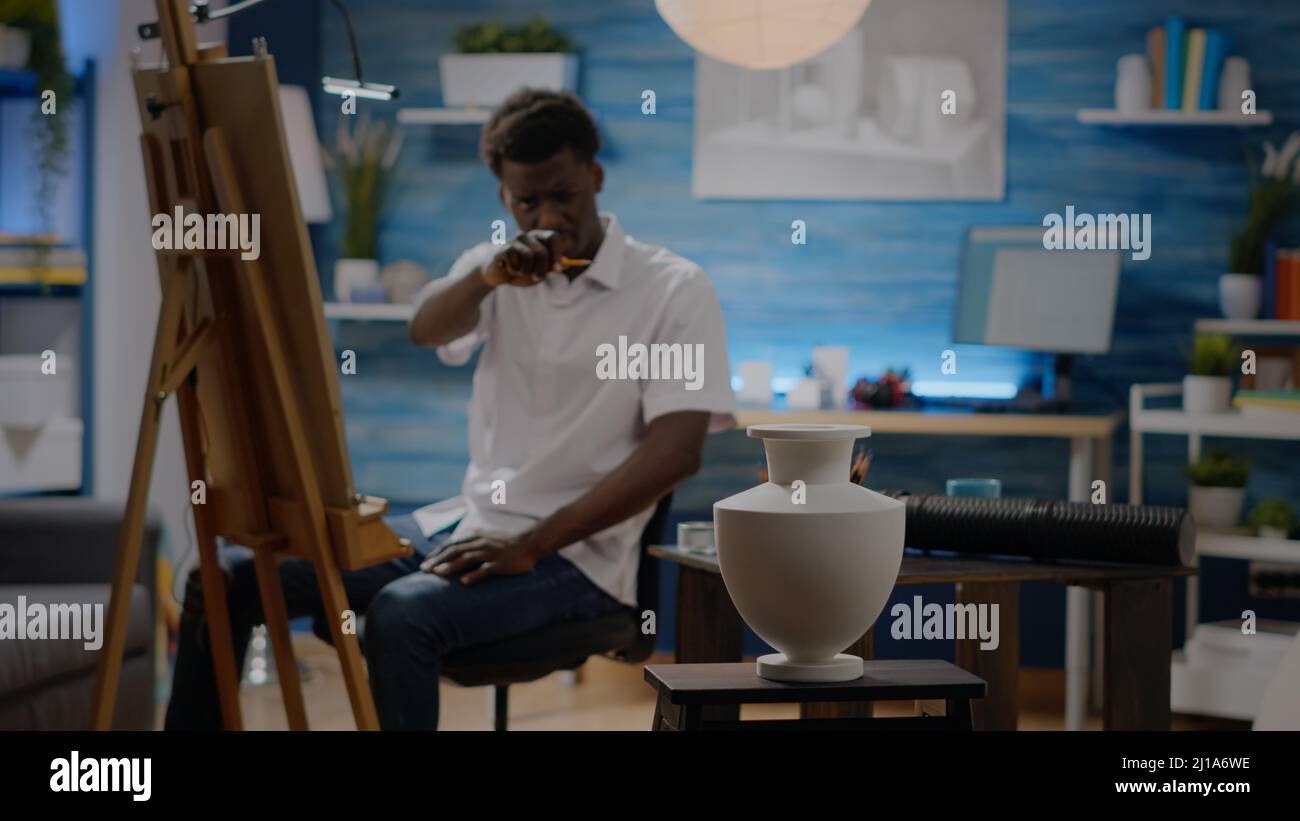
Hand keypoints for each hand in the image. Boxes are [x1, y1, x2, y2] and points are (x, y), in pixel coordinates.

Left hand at [419, 532, 545, 583]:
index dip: (437, 553)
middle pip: (455, 551)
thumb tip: (456, 550)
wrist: (530, 542)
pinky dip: (473, 575)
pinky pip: (485, 569)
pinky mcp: (500, 564)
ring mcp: (490, 554)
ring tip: (437, 574)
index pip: (451, 544)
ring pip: (467, 559)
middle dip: (437, 560)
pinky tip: (463, 582)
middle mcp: (480, 544)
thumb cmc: (507, 543)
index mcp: (476, 538)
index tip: (425, 562)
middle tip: (424, 570)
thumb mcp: (487, 538)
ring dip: (451, 566)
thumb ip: (472, 543)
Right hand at [481, 230, 561, 287]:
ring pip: (528, 257)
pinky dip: (514, 270)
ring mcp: (513, 240)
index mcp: (538, 237)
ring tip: (519, 271)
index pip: (552, 237)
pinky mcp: (503, 248)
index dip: (556, 253)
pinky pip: (514, 260)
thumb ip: (551, 267)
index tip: (556, 269)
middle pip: (542, 251)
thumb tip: (566, 264)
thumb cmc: (521, 270)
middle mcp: (526, 235)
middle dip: (541, 270)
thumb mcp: (538, 270)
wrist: (497, 274)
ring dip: (526, 271)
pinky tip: (508, 268)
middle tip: (537, 278)